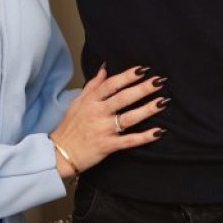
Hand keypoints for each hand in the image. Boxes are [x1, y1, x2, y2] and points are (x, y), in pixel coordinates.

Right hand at [51, 65, 166, 175]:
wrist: (60, 153)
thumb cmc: (69, 127)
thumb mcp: (77, 102)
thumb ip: (92, 86)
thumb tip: (104, 69)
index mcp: (91, 101)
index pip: (111, 85)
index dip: (127, 76)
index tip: (142, 69)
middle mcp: (98, 113)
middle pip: (123, 98)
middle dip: (142, 89)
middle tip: (159, 81)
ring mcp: (103, 130)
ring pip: (129, 118)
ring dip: (147, 110)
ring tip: (162, 101)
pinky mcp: (108, 146)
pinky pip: (129, 141)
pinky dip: (144, 137)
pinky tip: (158, 131)